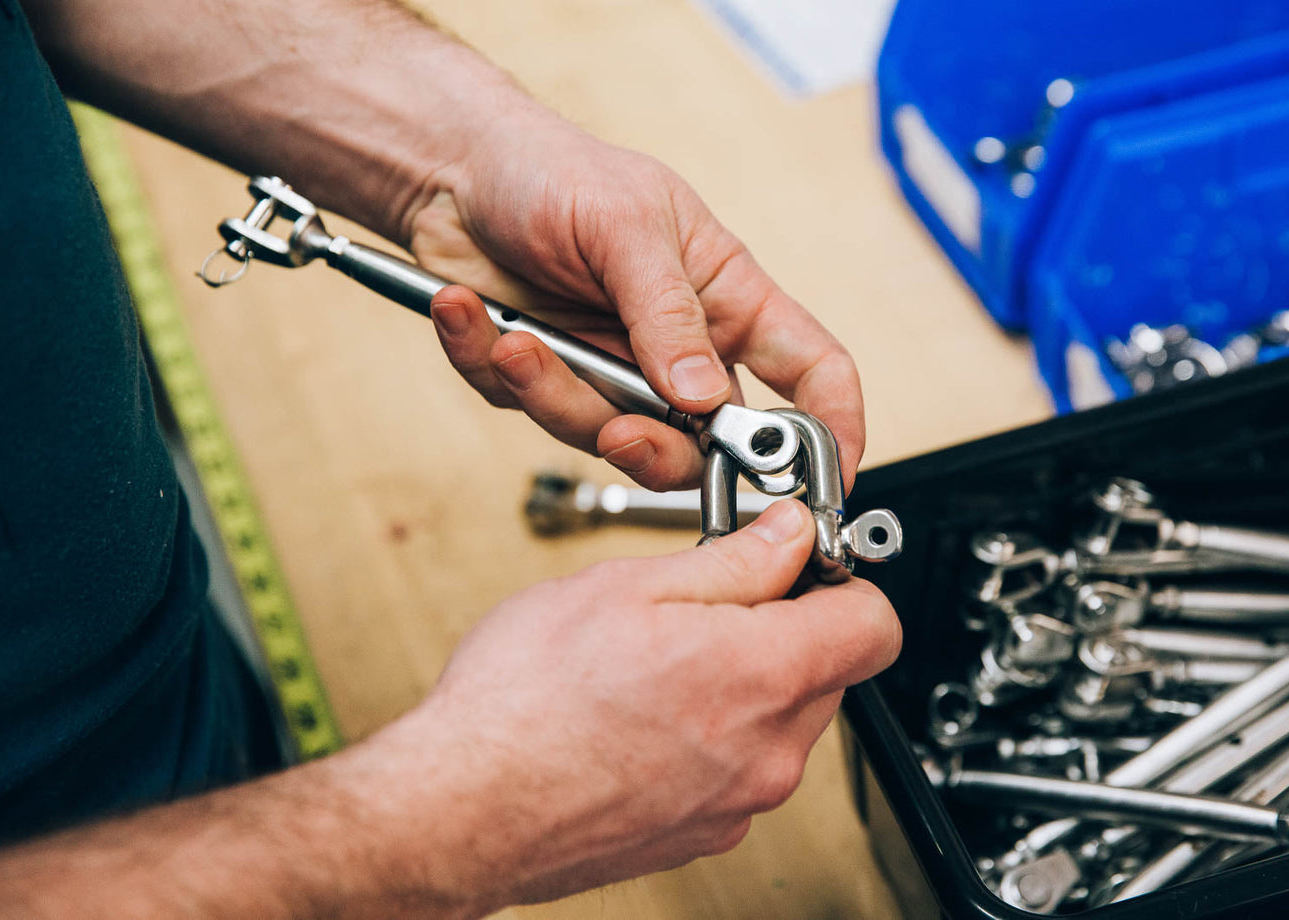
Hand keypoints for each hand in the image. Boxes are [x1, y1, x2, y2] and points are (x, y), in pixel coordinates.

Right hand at [365, 500, 899, 911]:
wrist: (460, 809)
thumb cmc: (524, 702)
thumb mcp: (628, 588)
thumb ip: (733, 560)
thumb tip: (789, 534)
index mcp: (762, 677)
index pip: (875, 624)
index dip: (842, 580)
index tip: (801, 563)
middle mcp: (767, 753)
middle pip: (829, 672)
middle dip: (785, 627)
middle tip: (709, 601)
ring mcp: (738, 805)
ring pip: (781, 720)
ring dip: (744, 682)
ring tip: (659, 660)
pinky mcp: (703, 834)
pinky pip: (739, 767)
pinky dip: (711, 734)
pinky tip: (642, 712)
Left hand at [405, 94, 864, 492]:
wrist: (457, 167)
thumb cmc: (557, 171)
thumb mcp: (626, 225)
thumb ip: (667, 313)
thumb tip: (704, 398)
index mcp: (726, 301)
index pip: (809, 371)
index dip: (832, 428)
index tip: (830, 479)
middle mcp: (677, 350)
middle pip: (702, 443)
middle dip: (659, 449)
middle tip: (620, 431)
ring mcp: (611, 373)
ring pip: (606, 438)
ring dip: (554, 393)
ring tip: (515, 341)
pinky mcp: (545, 381)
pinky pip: (526, 407)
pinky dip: (487, 362)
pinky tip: (464, 311)